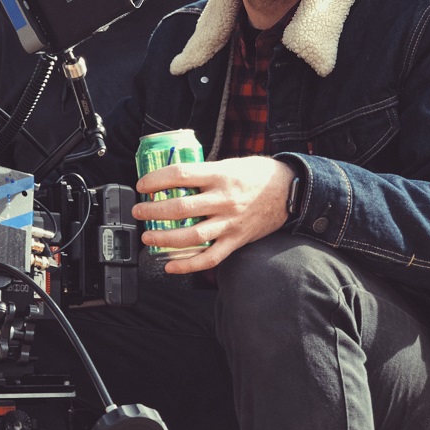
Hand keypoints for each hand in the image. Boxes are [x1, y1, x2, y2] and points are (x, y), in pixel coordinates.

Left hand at [133, 156, 295, 273]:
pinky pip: (210, 258)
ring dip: (164, 238)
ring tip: (148, 237)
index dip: (156, 180)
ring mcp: (230, 222)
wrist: (291, 191)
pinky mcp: (236, 240)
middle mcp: (224, 199)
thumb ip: (205, 172)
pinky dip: (188, 265)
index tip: (142, 185)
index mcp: (220, 175)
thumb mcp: (230, 163)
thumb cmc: (258, 174)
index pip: (180, 175)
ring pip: (191, 235)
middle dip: (152, 210)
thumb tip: (174, 178)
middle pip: (180, 207)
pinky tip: (171, 266)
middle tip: (139, 211)